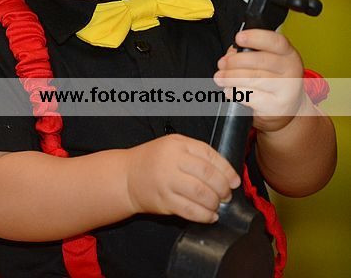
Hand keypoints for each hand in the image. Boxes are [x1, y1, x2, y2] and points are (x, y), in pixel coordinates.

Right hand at [125, 134, 239, 222]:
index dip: (226, 169)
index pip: (209, 155)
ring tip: (217, 205)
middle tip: (227, 194)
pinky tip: (210, 216)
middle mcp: (172, 161)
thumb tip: (226, 174)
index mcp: (178, 144)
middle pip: (208, 175)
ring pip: (201, 194)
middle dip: (223, 188)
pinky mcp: (164, 201)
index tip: (234, 180)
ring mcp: (167, 181)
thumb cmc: (153, 160)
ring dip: (215, 202)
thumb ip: (197, 154)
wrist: (126, 177)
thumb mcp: (173, 146)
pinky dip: (204, 215)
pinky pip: (190, 210)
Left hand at [213, 29, 304, 132]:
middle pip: (260, 61)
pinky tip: (230, 91)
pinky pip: (250, 96)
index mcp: (287, 53)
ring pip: (253, 79)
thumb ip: (247, 53)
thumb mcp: (265, 61)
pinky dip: (235, 92)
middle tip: (222, 63)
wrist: (286, 108)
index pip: (275, 42)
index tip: (239, 38)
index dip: (255, 38)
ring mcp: (285, 89)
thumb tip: (229, 56)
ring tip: (220, 77)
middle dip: (235, 61)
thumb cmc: (271, 79)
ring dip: (231, 77)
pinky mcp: (276, 105)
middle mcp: (290, 69)